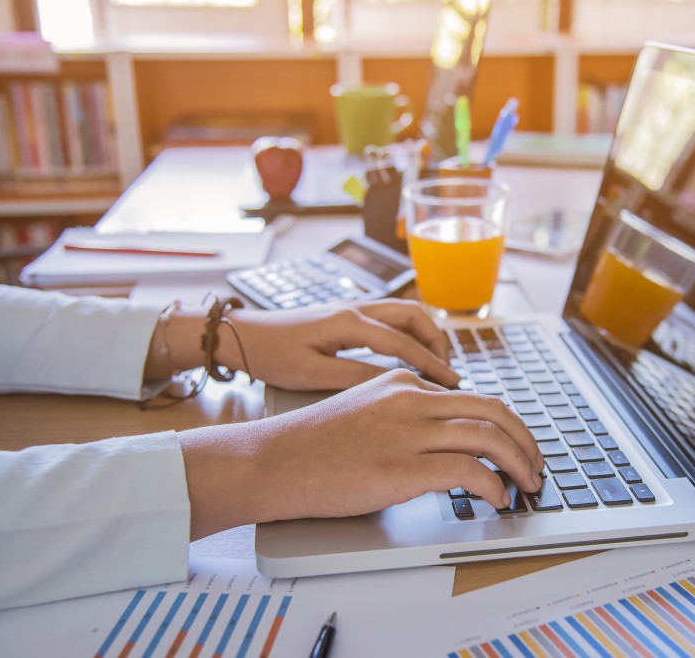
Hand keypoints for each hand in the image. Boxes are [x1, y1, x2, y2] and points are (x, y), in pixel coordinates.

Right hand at [179, 370, 544, 538]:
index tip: (519, 448)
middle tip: (536, 467)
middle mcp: (411, 398)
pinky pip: (468, 469)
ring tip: (526, 486)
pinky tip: (495, 499)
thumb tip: (448, 448)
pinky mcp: (401, 465)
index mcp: (404, 383)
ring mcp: (407, 430)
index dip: (508, 426)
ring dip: (519, 465)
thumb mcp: (366, 412)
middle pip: (495, 412)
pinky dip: (492, 486)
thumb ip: (406, 421)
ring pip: (490, 436)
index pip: (476, 398)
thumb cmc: (312, 446)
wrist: (272, 460)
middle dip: (526, 442)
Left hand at [221, 298, 459, 389]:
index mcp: (349, 322)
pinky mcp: (346, 315)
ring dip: (424, 333)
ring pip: (403, 312)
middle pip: (413, 314)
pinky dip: (408, 333)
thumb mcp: (311, 374)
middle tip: (448, 370)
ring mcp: (352, 308)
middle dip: (437, 340)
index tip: (452, 383)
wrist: (241, 335)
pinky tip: (408, 355)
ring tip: (435, 362)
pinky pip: (389, 318)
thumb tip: (394, 385)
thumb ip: (354, 377)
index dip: (432, 363)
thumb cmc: (270, 355)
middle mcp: (355, 308)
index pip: (403, 342)